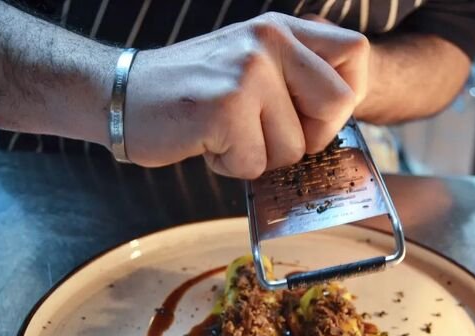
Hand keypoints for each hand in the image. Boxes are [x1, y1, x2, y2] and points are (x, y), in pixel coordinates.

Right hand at [124, 12, 368, 176]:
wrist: (119, 94)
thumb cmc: (190, 93)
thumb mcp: (249, 64)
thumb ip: (294, 78)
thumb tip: (338, 116)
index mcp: (280, 29)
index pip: (355, 54)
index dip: (344, 98)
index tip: (312, 116)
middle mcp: (269, 40)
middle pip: (338, 105)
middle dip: (307, 138)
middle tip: (266, 135)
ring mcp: (248, 72)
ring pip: (294, 147)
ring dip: (259, 157)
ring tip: (225, 135)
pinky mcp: (226, 107)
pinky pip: (255, 163)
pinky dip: (231, 166)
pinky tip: (207, 143)